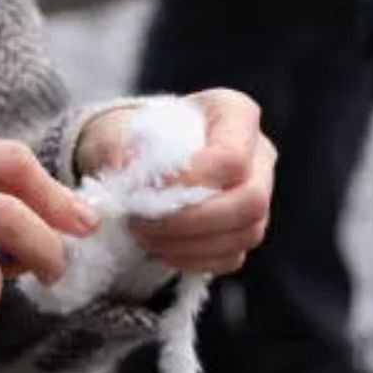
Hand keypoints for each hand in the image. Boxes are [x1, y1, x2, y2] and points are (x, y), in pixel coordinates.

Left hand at [76, 89, 276, 274]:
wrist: (136, 159)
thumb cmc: (130, 139)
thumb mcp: (114, 133)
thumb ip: (118, 149)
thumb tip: (128, 171)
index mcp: (233, 112)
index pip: (231, 158)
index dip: (190, 184)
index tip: (147, 192)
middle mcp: (258, 153)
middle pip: (250, 201)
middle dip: (191, 222)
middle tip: (142, 225)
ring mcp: (257, 193)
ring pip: (245, 233)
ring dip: (189, 245)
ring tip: (145, 238)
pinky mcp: (244, 229)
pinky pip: (231, 256)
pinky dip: (193, 260)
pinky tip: (160, 250)